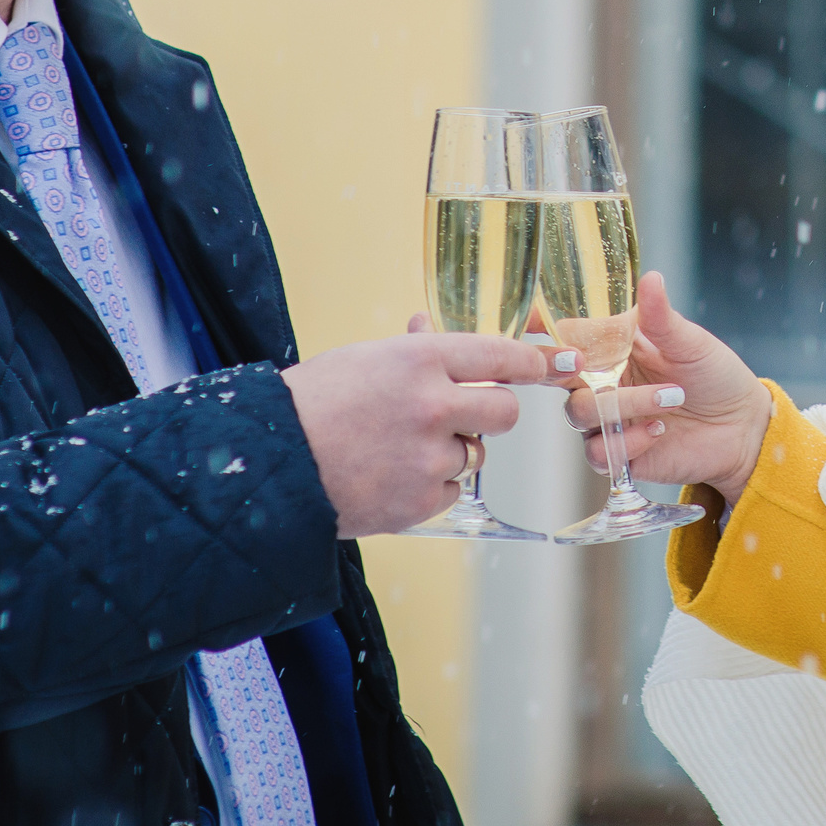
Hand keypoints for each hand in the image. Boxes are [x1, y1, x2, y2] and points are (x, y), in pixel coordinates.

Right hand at [282, 333, 570, 536]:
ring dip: (452, 452)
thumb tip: (431, 325)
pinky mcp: (421, 500)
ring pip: (476, 453)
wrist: (272, 463)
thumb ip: (411, 348)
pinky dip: (430, 486)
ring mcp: (429, 456)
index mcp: (420, 359)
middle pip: (505, 412)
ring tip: (399, 448)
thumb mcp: (364, 359)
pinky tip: (391, 475)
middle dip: (492, 413)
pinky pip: (451, 489)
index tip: (553, 367)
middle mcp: (433, 405)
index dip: (533, 364)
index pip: (501, 356)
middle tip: (465, 415)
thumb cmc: (314, 402)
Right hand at [565, 272, 773, 507]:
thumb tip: (651, 278)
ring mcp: (609, 420)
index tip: (539, 328)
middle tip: (604, 369)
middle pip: (561, 378)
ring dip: (622, 405)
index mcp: (614, 349)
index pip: (567, 338)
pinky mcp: (620, 454)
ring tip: (669, 398)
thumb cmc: (716, 377)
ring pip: (579, 413)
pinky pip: (598, 452)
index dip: (546, 333)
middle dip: (574, 373)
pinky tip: (659, 430)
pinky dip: (626, 442)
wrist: (743, 428)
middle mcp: (604, 384)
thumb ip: (661, 318)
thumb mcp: (691, 343)